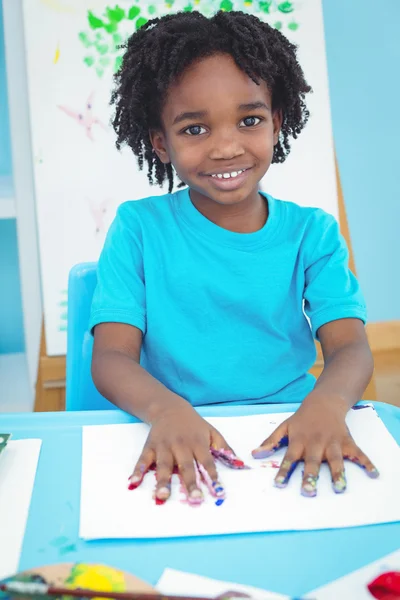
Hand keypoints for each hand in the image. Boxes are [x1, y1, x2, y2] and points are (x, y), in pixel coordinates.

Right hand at [128, 403, 234, 504]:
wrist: (169, 408)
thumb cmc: (193, 424)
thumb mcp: (211, 431)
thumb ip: (224, 448)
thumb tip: (239, 463)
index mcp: (198, 443)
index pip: (206, 461)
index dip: (212, 475)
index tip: (218, 490)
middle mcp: (181, 446)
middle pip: (186, 466)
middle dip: (190, 483)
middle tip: (194, 499)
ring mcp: (164, 447)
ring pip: (163, 465)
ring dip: (162, 481)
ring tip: (162, 496)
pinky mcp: (150, 447)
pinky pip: (143, 460)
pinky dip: (138, 471)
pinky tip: (134, 483)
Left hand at [252, 398, 378, 495]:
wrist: (324, 402)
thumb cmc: (302, 419)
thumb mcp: (284, 427)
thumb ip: (271, 441)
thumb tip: (255, 454)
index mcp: (299, 441)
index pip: (289, 458)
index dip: (284, 471)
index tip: (279, 484)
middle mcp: (315, 443)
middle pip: (313, 461)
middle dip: (311, 476)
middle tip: (309, 492)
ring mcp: (332, 442)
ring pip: (335, 459)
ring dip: (338, 473)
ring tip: (339, 488)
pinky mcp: (346, 442)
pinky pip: (358, 454)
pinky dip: (366, 463)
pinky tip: (373, 473)